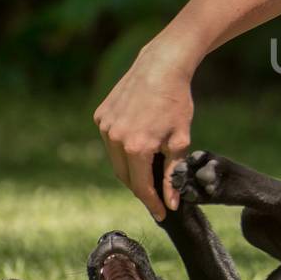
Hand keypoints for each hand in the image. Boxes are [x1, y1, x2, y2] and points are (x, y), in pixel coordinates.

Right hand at [93, 42, 196, 219]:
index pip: (141, 187)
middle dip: (141, 188)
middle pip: (125, 176)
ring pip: (116, 160)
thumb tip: (172, 203)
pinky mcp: (100, 115)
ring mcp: (105, 126)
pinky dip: (123, 148)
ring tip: (148, 168)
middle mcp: (115, 138)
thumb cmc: (176, 102)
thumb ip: (172, 175)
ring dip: (130, 168)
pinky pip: (110, 141)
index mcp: (136, 148)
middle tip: (157, 194)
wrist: (161, 66)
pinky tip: (137, 143)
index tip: (162, 213)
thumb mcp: (180, 141)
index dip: (152, 203)